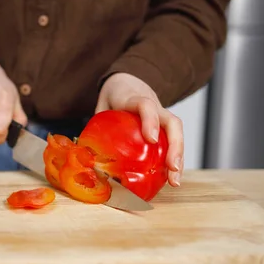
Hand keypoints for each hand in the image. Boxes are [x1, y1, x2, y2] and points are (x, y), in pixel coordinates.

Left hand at [96, 72, 182, 186]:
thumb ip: (96, 128)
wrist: (128, 82)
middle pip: (172, 123)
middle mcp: (154, 106)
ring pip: (177, 134)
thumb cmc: (115, 98)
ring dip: (179, 157)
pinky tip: (170, 178)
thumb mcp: (102, 107)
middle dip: (175, 146)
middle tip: (172, 168)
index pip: (145, 105)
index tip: (151, 139)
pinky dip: (174, 160)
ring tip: (174, 181)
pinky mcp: (165, 128)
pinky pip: (173, 142)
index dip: (150, 121)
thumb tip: (85, 158)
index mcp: (134, 99)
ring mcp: (162, 117)